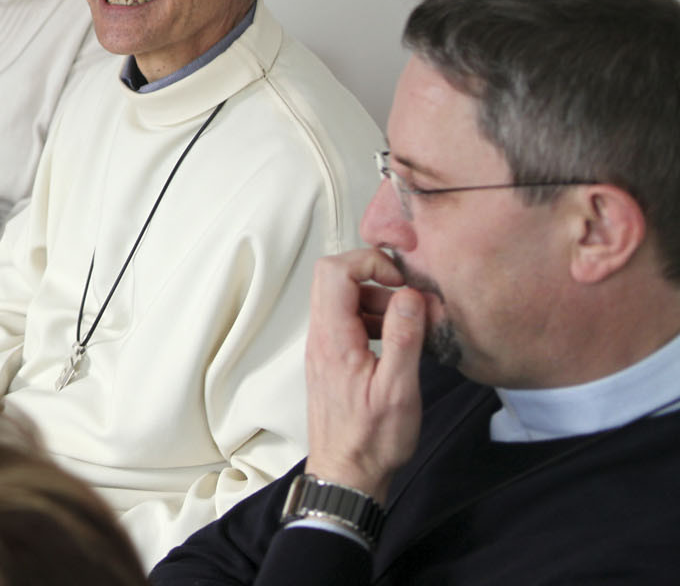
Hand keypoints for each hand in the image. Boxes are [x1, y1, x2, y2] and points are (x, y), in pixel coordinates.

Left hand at [302, 247, 427, 501]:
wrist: (348, 473)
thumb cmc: (372, 439)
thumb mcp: (398, 389)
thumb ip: (403, 338)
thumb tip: (410, 295)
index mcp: (333, 339)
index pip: (334, 271)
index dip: (369, 263)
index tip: (401, 283)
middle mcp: (321, 337)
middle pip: (335, 278)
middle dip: (376, 277)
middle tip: (410, 299)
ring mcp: (325, 347)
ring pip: (344, 300)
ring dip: (380, 301)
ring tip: (414, 325)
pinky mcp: (334, 358)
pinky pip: (350, 322)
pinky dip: (376, 320)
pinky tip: (401, 341)